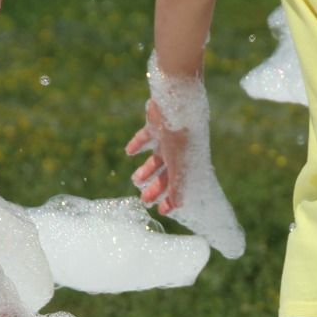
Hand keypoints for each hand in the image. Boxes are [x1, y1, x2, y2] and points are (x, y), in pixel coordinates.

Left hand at [126, 99, 189, 214]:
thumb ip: (177, 185)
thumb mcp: (179, 166)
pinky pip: (146, 137)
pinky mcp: (156, 125)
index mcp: (188, 163)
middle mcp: (179, 152)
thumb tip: (178, 205)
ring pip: (156, 158)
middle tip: (144, 200)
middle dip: (156, 187)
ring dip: (146, 170)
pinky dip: (137, 145)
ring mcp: (168, 138)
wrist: (177, 105)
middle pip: (167, 174)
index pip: (180, 185)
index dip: (172, 199)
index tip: (162, 211)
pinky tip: (129, 152)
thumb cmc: (182, 138)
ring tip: (136, 180)